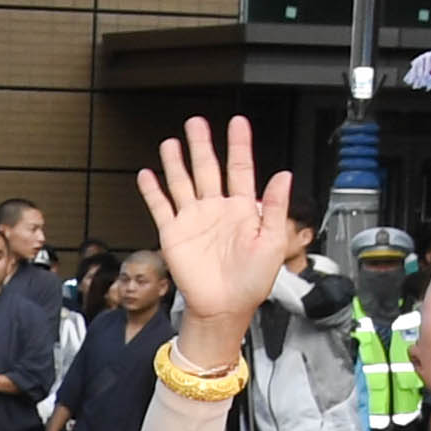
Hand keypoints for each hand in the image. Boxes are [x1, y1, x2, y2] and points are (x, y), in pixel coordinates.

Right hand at [133, 113, 294, 326]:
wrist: (224, 308)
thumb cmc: (252, 281)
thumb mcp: (273, 242)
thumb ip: (276, 207)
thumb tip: (283, 175)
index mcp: (243, 210)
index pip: (241, 168)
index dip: (239, 145)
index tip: (238, 123)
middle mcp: (217, 210)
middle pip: (208, 168)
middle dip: (202, 144)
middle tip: (197, 122)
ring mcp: (194, 220)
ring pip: (182, 182)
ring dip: (176, 162)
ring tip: (172, 142)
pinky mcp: (174, 233)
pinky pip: (160, 206)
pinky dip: (152, 190)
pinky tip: (147, 174)